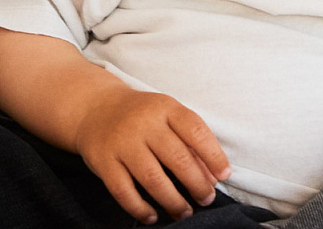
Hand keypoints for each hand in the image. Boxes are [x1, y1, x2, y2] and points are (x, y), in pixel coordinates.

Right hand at [74, 88, 230, 223]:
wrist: (98, 108)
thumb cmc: (143, 115)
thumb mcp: (167, 115)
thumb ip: (189, 140)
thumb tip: (212, 175)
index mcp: (165, 107)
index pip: (195, 130)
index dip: (213, 155)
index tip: (224, 174)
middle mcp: (144, 123)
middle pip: (177, 157)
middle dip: (196, 183)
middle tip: (207, 199)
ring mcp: (123, 142)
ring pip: (152, 178)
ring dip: (172, 200)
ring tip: (185, 212)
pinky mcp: (104, 161)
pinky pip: (124, 191)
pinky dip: (140, 208)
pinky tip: (153, 216)